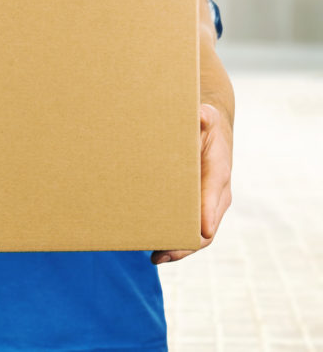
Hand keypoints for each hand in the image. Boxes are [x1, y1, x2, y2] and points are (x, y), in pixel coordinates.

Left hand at [152, 103, 233, 263]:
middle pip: (207, 227)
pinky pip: (189, 230)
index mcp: (218, 173)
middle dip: (186, 242)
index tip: (202, 230)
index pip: (214, 196)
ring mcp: (207, 205)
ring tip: (156, 257)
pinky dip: (174, 242)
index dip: (208, 213)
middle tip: (164, 252)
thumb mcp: (206, 117)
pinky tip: (155, 250)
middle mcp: (216, 194)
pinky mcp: (195, 209)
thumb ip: (203, 118)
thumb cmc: (204, 125)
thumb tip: (200, 116)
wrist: (212, 130)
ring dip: (178, 248)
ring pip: (199, 235)